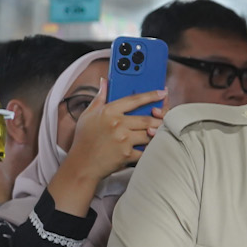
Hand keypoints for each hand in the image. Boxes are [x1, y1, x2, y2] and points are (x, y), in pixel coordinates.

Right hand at [48, 90, 165, 215]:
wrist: (82, 164)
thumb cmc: (84, 140)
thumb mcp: (88, 115)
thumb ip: (99, 97)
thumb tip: (104, 82)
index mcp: (109, 111)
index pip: (134, 99)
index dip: (150, 95)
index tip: (161, 93)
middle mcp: (117, 124)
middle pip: (146, 119)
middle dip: (159, 118)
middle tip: (164, 118)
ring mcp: (123, 140)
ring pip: (149, 134)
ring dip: (156, 133)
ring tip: (158, 132)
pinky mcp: (127, 154)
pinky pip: (145, 151)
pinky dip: (150, 149)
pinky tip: (151, 147)